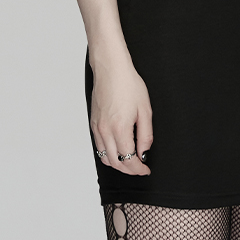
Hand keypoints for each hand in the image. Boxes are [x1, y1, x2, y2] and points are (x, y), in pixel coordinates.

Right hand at [89, 56, 152, 176]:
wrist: (111, 69)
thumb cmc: (128, 84)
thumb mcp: (145, 110)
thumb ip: (146, 135)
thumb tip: (144, 152)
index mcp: (120, 129)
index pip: (129, 160)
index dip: (139, 169)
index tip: (146, 170)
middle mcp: (105, 131)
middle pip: (116, 163)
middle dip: (129, 170)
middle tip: (140, 168)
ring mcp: (97, 128)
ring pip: (105, 157)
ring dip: (118, 164)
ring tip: (130, 161)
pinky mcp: (93, 123)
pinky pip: (99, 147)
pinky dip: (108, 154)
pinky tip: (118, 150)